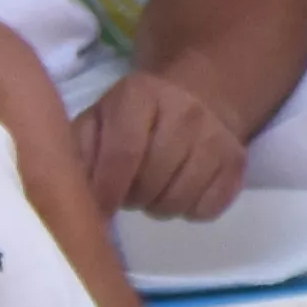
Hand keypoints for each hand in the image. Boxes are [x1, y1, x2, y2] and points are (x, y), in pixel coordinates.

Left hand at [69, 66, 250, 221]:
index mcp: (139, 95)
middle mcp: (185, 110)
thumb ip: (78, 152)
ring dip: (158, 206)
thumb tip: (69, 194)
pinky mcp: (237, 162)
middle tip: (127, 190)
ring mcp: (216, 136)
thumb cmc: (130, 119)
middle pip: (152, 181)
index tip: (98, 211)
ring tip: (151, 190)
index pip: (124, 153)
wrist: (195, 99)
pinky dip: (188, 210)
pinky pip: (207, 209)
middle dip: (132, 197)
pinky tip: (179, 190)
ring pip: (179, 200)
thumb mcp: (96, 121)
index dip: (107, 190)